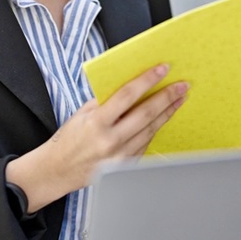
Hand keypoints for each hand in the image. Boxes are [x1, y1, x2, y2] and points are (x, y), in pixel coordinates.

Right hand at [6, 64, 187, 212]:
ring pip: (151, 130)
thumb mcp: (81, 114)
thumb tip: (132, 88)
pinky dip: (155, 129)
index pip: (127, 96)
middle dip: (167, 97)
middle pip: (146, 114)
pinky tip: (163, 118)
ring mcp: (120, 156)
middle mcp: (110, 141)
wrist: (58, 170)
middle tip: (182, 85)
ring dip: (167, 113)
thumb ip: (105, 102)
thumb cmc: (69, 139)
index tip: (163, 69)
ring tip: (178, 99)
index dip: (147, 80)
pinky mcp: (126, 167)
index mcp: (96, 123)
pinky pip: (145, 144)